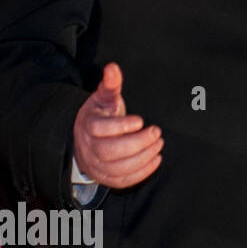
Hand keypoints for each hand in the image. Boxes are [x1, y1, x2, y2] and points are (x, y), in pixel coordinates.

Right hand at [72, 62, 162, 188]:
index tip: (141, 120)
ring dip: (142, 157)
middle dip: (136, 143)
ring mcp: (97, 165)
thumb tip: (113, 67)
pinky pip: (123, 180)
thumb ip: (110, 84)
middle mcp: (89, 148)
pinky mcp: (107, 178)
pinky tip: (156, 158)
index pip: (99, 129)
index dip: (121, 126)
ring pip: (117, 168)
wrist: (87, 140)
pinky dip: (142, 172)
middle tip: (156, 132)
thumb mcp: (103, 98)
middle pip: (108, 151)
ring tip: (159, 144)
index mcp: (88, 125)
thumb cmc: (100, 116)